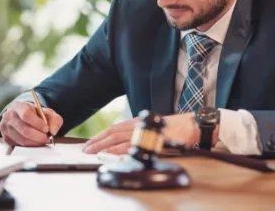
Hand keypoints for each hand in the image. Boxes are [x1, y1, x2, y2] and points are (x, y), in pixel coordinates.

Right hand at [0, 101, 62, 146]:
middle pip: (24, 130)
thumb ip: (54, 120)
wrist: (24, 117)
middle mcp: (9, 116)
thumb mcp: (47, 113)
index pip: (26, 115)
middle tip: (47, 138)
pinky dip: (30, 146)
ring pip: (22, 140)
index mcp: (18, 106)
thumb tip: (53, 131)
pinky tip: (35, 142)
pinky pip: (19, 146)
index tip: (46, 129)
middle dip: (39, 136)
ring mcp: (5, 128)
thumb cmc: (36, 115)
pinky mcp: (6, 139)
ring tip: (43, 140)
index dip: (37, 123)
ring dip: (35, 143)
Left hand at [83, 112, 201, 154]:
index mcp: (136, 122)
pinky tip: (110, 153)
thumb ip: (138, 132)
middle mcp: (137, 125)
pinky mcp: (148, 139)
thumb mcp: (151, 127)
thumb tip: (125, 142)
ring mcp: (142, 131)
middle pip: (112, 132)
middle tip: (86, 148)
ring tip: (92, 151)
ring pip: (117, 138)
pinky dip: (118, 149)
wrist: (188, 126)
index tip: (91, 142)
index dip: (102, 135)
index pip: (114, 128)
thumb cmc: (172, 128)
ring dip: (103, 145)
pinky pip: (130, 144)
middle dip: (98, 140)